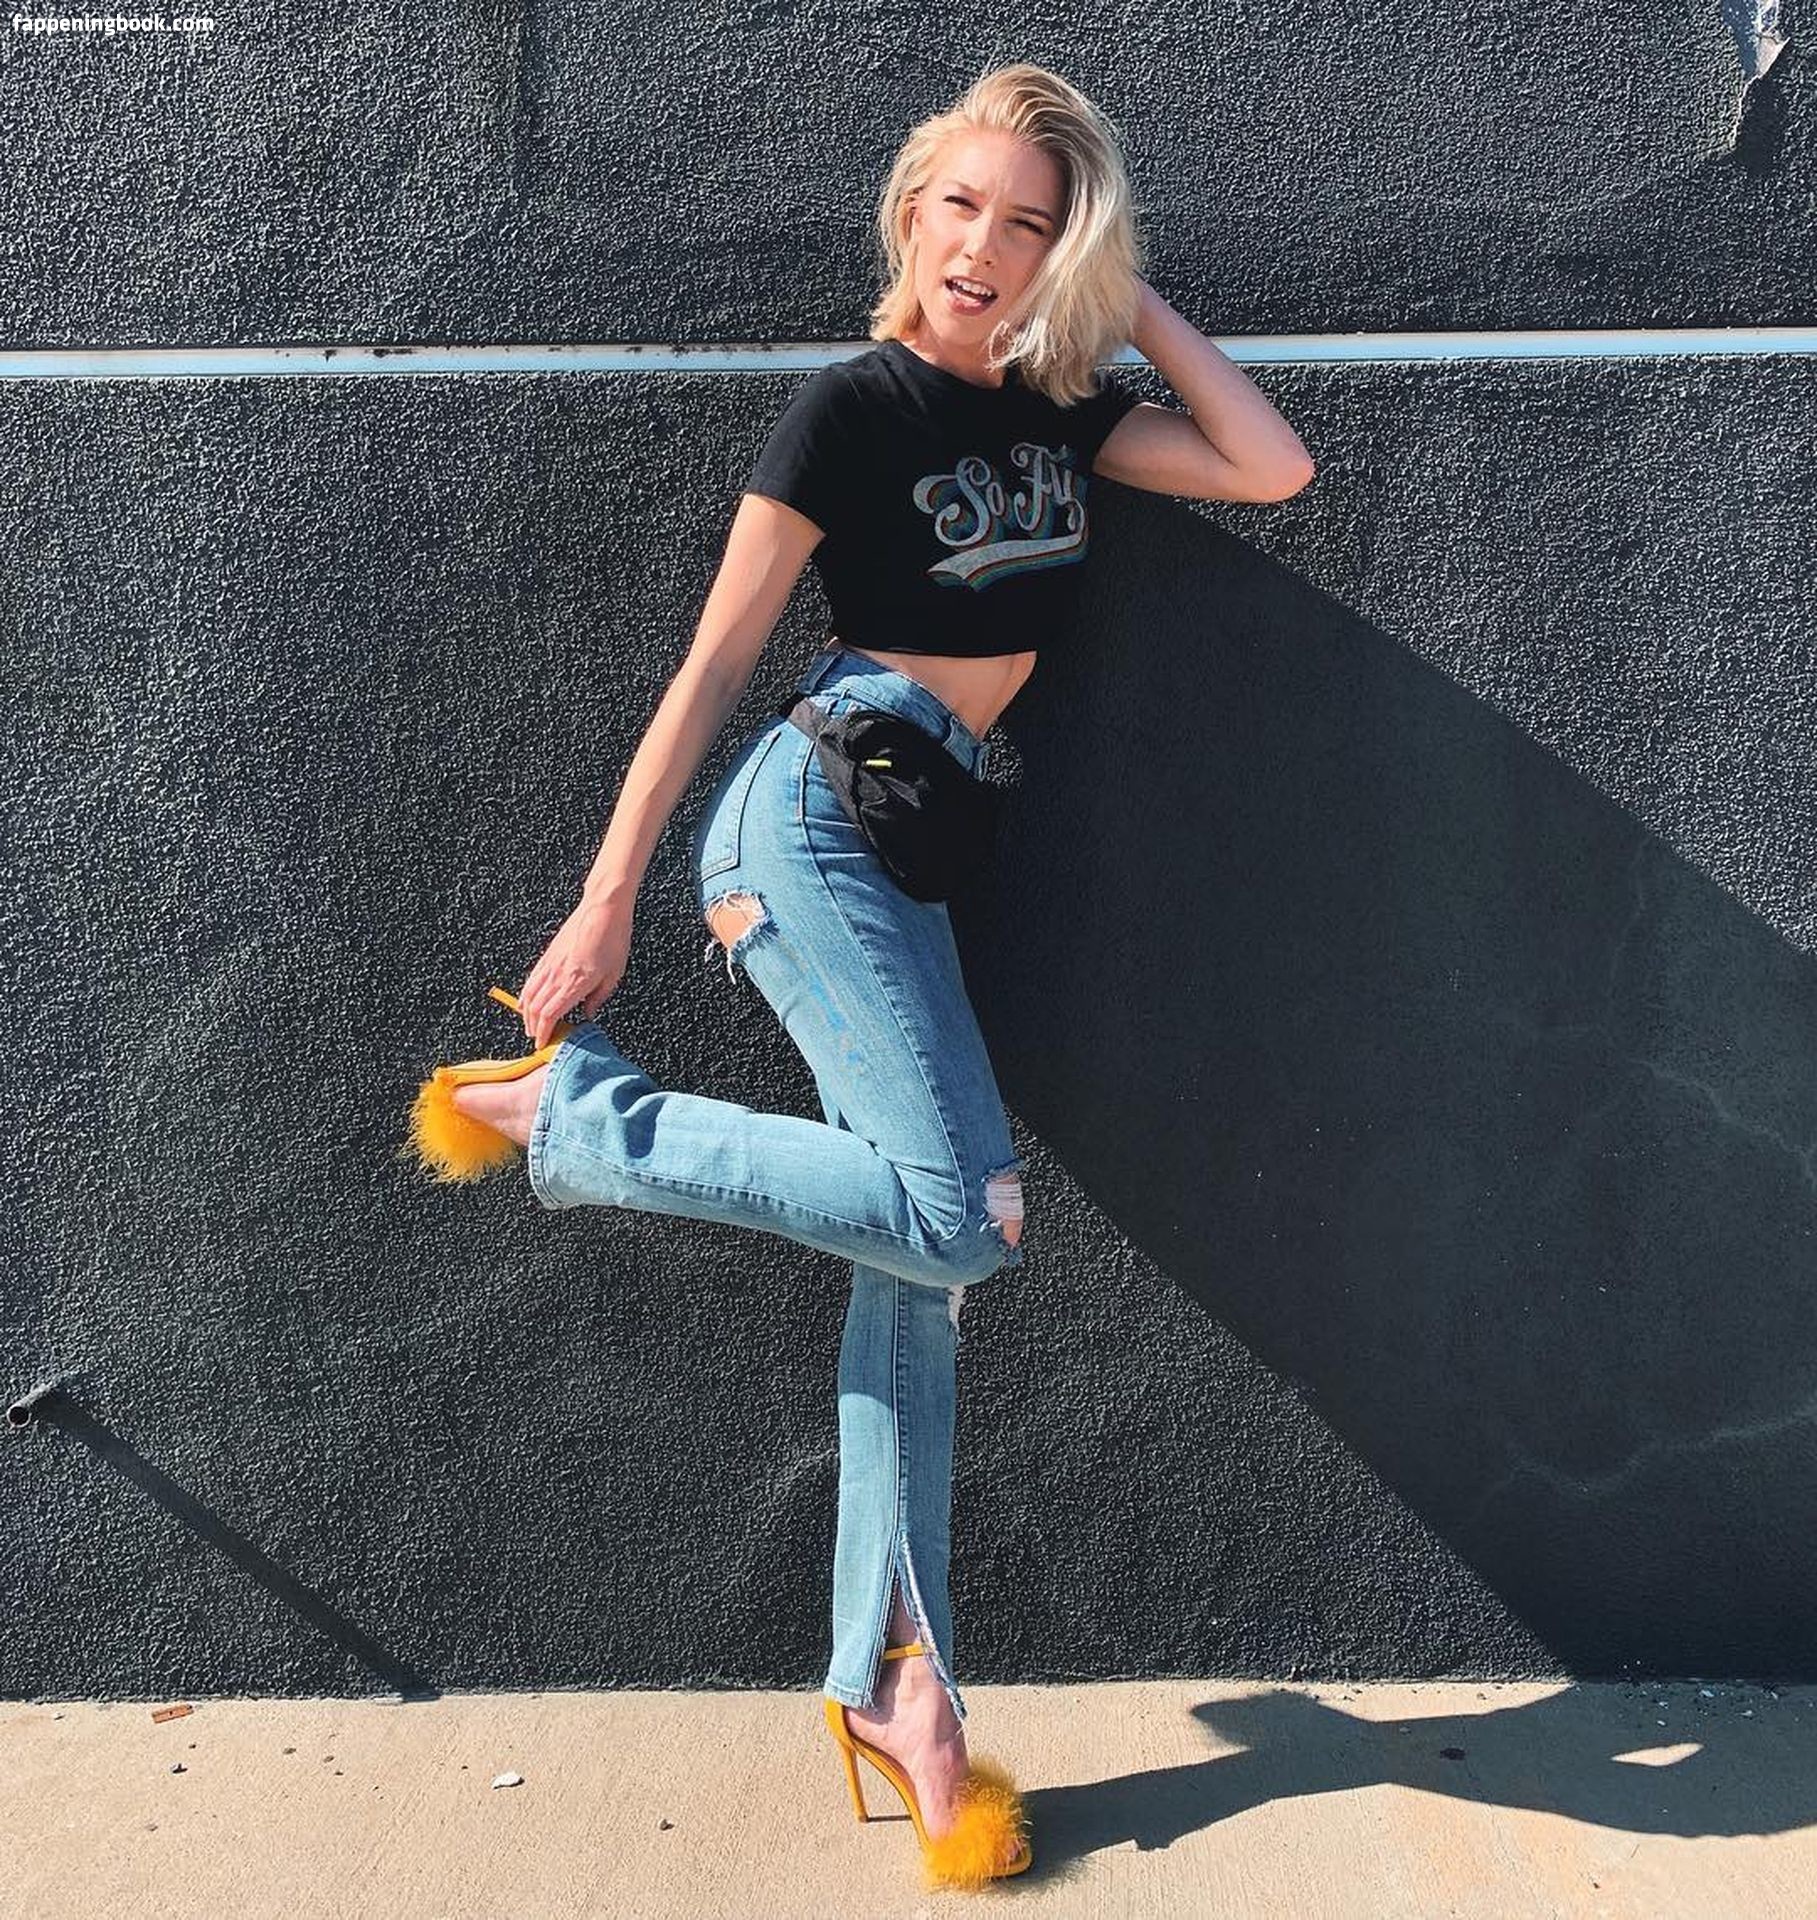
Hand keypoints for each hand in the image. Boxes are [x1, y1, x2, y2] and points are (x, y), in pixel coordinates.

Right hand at [516, 895, 632, 1047]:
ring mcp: (550, 963)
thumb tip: (588, 1014)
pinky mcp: (549, 954)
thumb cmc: (613, 938)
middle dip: (533, 1027)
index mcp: (575, 983)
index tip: (542, 1045)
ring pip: (530, 994)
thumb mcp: (614, 974)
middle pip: (536, 1008)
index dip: (544, 1033)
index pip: (550, 1015)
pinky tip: (526, 1001)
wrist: (603, 908)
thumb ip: (599, 998)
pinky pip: (532, 979)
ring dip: (527, 1013)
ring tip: (530, 1025)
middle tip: (537, 1039)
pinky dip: (526, 994)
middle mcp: (558, 975)